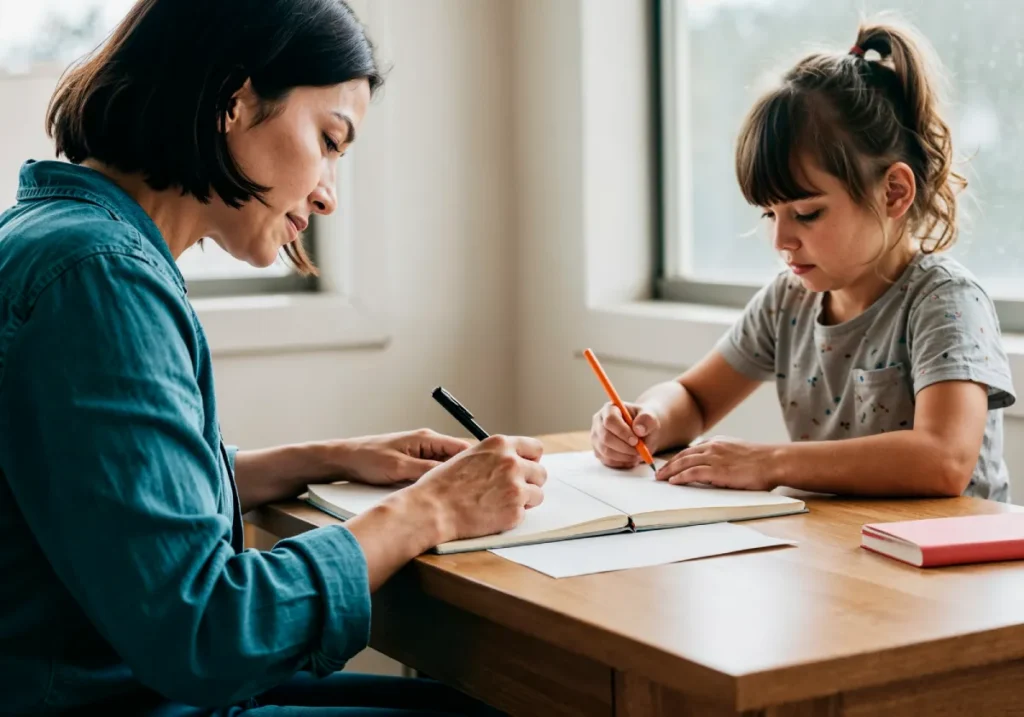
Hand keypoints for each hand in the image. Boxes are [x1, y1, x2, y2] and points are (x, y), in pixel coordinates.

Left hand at [328, 429, 471, 485]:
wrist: (344, 459)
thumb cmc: (367, 459)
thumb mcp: (399, 468)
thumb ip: (426, 471)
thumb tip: (451, 478)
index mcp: (427, 438)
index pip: (463, 447)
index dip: (480, 461)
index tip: (490, 475)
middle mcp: (428, 443)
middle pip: (460, 457)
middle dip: (471, 472)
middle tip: (482, 489)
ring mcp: (421, 453)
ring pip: (449, 466)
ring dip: (456, 478)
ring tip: (467, 495)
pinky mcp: (414, 463)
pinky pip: (436, 471)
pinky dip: (443, 481)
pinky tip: (446, 495)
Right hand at [406, 435, 546, 542]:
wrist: (433, 509)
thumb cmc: (442, 484)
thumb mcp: (469, 455)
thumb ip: (493, 456)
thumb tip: (510, 460)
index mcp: (500, 445)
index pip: (535, 448)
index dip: (531, 460)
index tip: (527, 468)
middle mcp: (512, 463)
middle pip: (540, 472)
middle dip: (530, 482)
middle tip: (513, 490)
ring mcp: (516, 488)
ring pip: (537, 494)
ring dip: (524, 500)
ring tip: (501, 504)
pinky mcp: (515, 512)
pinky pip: (525, 514)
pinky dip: (512, 516)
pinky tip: (492, 515)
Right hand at [590, 401, 660, 468]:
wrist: (642, 431)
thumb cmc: (644, 422)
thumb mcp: (650, 418)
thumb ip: (647, 420)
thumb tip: (638, 430)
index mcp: (609, 409)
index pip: (610, 420)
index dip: (622, 432)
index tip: (636, 441)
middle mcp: (598, 422)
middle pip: (605, 437)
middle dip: (624, 447)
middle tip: (639, 451)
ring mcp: (596, 438)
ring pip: (606, 451)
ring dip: (625, 456)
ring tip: (638, 454)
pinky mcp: (598, 451)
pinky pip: (608, 461)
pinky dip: (622, 462)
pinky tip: (631, 458)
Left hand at [655, 436, 777, 490]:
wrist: (773, 461)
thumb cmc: (761, 461)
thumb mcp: (738, 452)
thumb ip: (724, 456)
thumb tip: (715, 467)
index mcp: (718, 443)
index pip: (691, 450)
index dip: (678, 458)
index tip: (669, 465)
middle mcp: (713, 447)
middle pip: (683, 455)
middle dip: (669, 464)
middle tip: (658, 473)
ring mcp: (715, 458)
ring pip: (685, 462)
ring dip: (670, 471)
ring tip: (661, 479)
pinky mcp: (718, 470)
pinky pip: (693, 472)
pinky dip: (681, 476)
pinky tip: (673, 482)